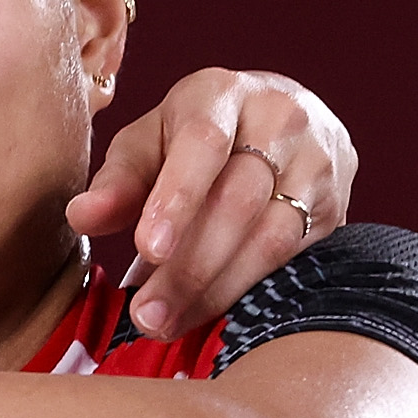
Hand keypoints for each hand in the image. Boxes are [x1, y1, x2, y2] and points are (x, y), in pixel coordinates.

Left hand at [66, 69, 356, 339]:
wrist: (278, 124)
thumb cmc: (192, 138)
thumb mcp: (148, 145)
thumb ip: (117, 182)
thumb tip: (81, 217)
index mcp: (221, 94)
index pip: (203, 143)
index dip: (177, 197)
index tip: (149, 250)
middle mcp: (280, 119)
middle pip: (237, 200)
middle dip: (188, 266)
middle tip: (147, 315)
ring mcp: (317, 162)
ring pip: (272, 236)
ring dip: (217, 290)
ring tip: (168, 323)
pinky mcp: (336, 206)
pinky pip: (294, 257)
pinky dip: (248, 291)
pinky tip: (210, 314)